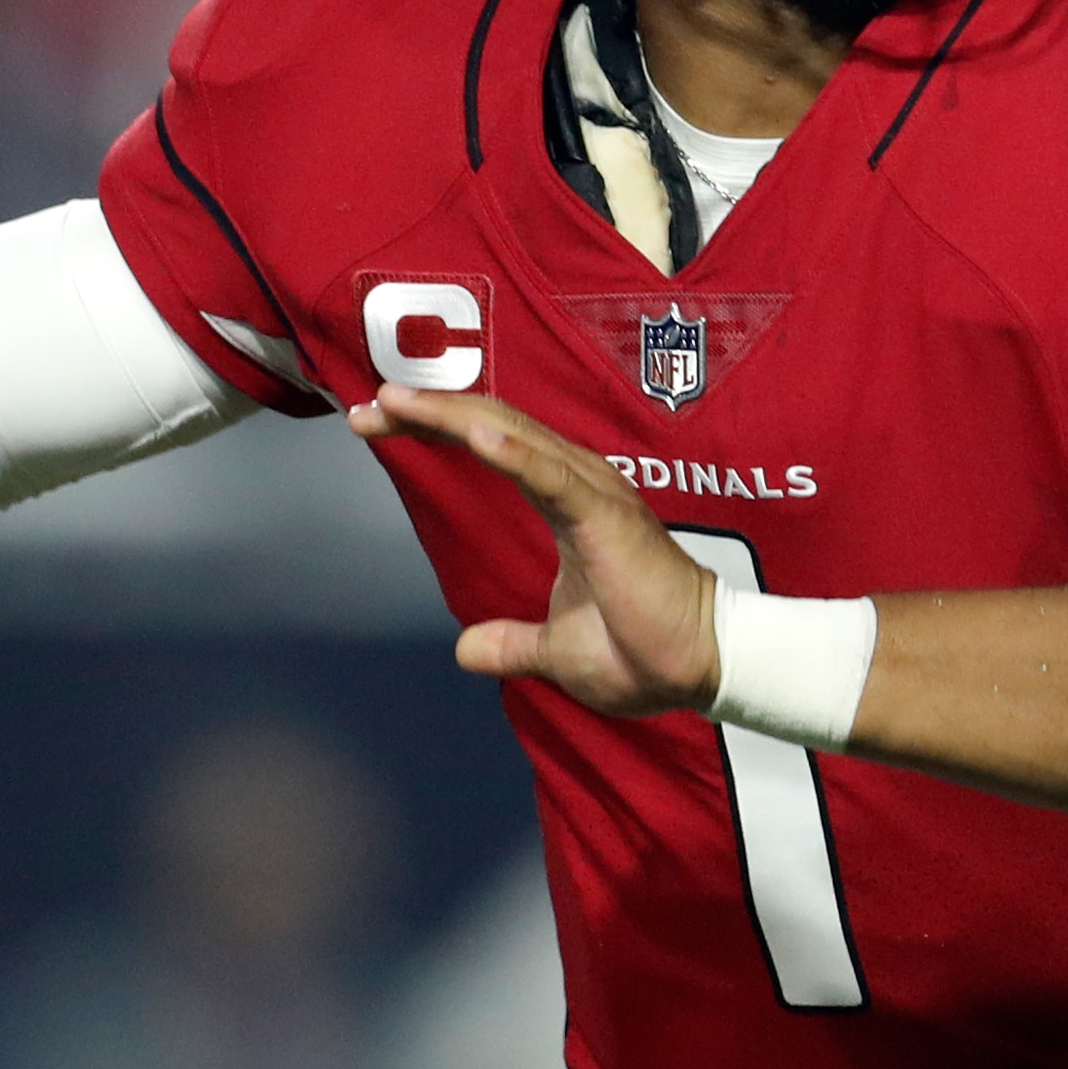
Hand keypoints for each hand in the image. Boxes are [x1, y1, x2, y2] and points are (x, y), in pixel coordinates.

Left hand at [349, 388, 717, 715]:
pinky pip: (551, 476)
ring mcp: (594, 495)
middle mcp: (578, 484)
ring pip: (513, 437)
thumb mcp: (556, 651)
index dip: (433, 428)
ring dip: (452, 416)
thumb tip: (466, 649)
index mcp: (566, 502)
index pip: (492, 446)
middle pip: (492, 426)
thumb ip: (512, 642)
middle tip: (367, 402)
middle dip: (426, 412)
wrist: (700, 667)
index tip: (374, 423)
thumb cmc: (644, 652)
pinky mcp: (607, 518)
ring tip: (396, 401)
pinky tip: (473, 435)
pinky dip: (512, 453)